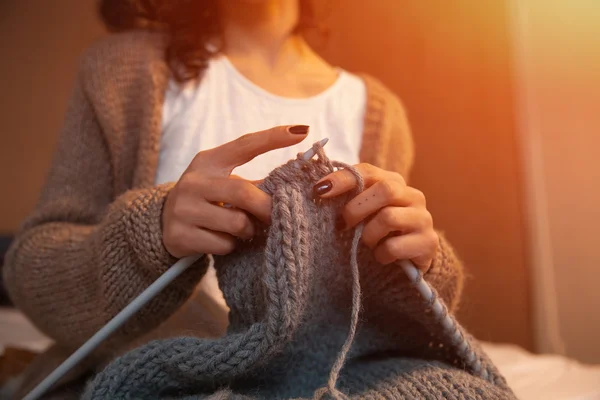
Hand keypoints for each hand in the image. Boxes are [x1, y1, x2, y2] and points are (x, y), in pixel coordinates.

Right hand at [162, 125, 308, 257]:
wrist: (163, 224)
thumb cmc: (207, 200)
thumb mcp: (223, 183)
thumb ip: (254, 183)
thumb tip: (295, 182)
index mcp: (209, 161)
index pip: (245, 144)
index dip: (274, 137)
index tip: (303, 130)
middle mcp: (194, 181)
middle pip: (243, 192)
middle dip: (265, 208)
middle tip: (275, 216)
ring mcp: (184, 209)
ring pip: (237, 223)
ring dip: (248, 230)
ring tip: (243, 230)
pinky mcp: (181, 235)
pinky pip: (223, 244)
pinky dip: (231, 246)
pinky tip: (222, 240)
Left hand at [313, 164, 437, 270]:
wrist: (410, 258)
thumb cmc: (379, 230)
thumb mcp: (364, 210)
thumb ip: (348, 197)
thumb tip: (319, 189)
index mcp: (393, 182)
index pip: (367, 171)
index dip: (342, 179)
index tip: (318, 191)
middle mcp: (412, 196)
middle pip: (385, 190)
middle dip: (356, 208)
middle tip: (342, 225)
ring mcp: (423, 218)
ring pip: (388, 218)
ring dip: (368, 235)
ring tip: (366, 243)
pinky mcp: (428, 242)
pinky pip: (394, 246)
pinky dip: (380, 253)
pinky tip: (380, 255)